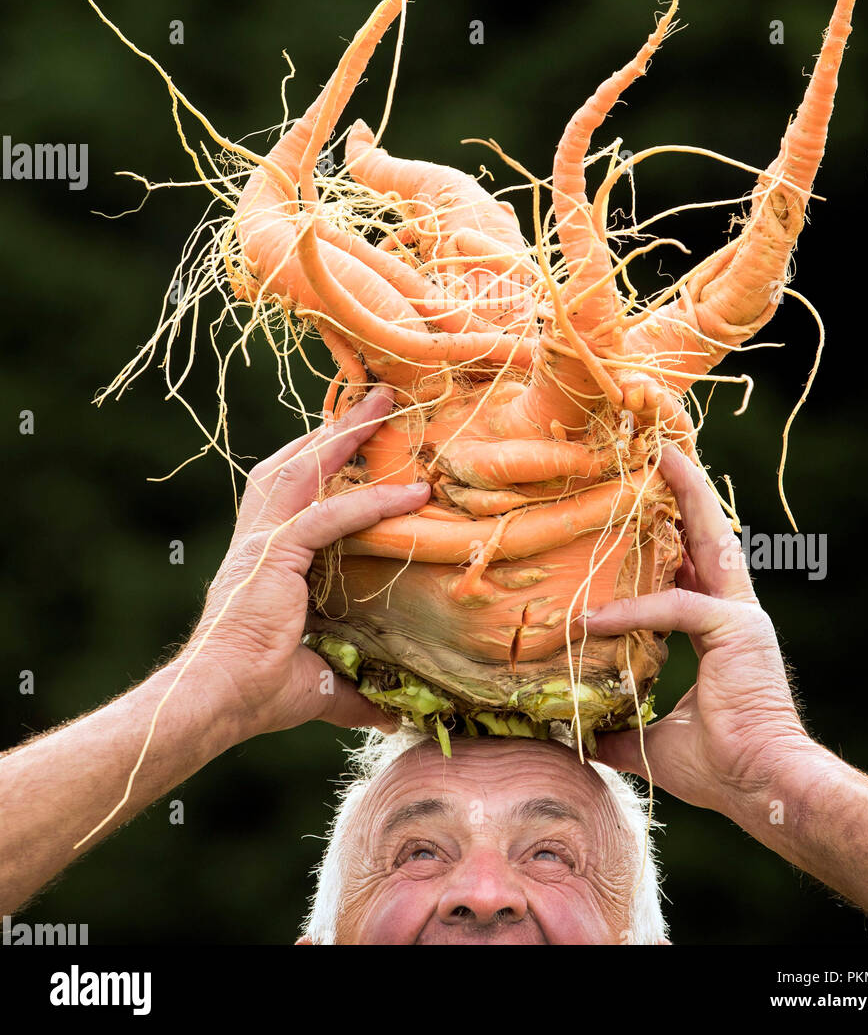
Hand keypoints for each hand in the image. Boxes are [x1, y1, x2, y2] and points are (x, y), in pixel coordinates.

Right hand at [179, 387, 429, 741]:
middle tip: (372, 397)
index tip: (350, 434)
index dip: (316, 458)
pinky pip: (330, 517)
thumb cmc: (257, 696)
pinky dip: (371, 502)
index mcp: (262, 558)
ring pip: (305, 470)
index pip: (288, 491)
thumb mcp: (319, 683)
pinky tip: (412, 495)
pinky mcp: (275, 557)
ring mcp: (262, 543)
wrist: (217, 702)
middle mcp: (257, 539)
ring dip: (345, 435)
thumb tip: (395, 710)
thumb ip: (356, 687)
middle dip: (332, 428)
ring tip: (382, 405)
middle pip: (294, 463)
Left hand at [585, 445, 813, 813]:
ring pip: (710, 545)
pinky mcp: (736, 630)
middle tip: (662, 455)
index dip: (672, 541)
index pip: (694, 571)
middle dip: (687, 495)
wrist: (764, 788)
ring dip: (687, 499)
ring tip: (664, 459)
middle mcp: (735, 614)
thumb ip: (618, 729)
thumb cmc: (722, 768)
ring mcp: (741, 618)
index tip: (644, 520)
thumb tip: (577, 736)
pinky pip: (675, 609)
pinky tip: (594, 619)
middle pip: (710, 539)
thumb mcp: (656, 743)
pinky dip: (633, 610)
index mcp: (721, 631)